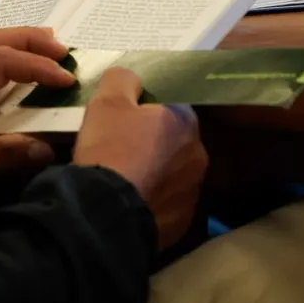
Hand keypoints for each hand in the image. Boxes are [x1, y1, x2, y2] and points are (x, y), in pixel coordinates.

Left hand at [0, 28, 74, 185]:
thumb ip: (6, 155)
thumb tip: (49, 148)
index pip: (2, 61)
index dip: (37, 65)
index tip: (65, 80)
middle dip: (32, 40)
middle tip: (64, 51)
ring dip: (21, 43)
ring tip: (51, 50)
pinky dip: (11, 57)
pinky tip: (25, 71)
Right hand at [73, 68, 207, 250]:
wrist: (105, 212)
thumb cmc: (110, 149)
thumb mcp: (107, 101)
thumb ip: (122, 80)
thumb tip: (131, 79)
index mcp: (185, 122)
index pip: (169, 108)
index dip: (144, 112)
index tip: (122, 121)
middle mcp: (198, 156)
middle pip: (172, 142)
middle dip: (152, 144)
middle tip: (120, 150)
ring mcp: (193, 192)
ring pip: (171, 175)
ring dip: (153, 174)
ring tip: (123, 180)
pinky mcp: (182, 223)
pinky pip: (165, 204)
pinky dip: (150, 202)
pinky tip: (128, 203)